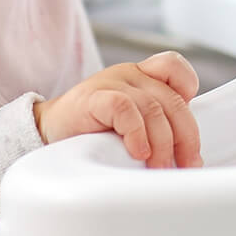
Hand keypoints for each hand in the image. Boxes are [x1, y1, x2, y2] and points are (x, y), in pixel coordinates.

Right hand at [33, 51, 200, 167]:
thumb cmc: (91, 132)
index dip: (189, 91)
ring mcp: (109, 82)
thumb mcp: (131, 124)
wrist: (47, 132)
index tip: (187, 130)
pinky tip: (137, 152)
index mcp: (140, 76)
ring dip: (162, 144)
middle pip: (173, 100)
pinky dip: (137, 134)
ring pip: (153, 108)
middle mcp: (128, 74)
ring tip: (157, 166)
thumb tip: (189, 158)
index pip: (174, 68)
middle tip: (185, 164)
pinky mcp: (92, 97)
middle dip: (185, 137)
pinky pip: (125, 109)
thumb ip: (157, 126)